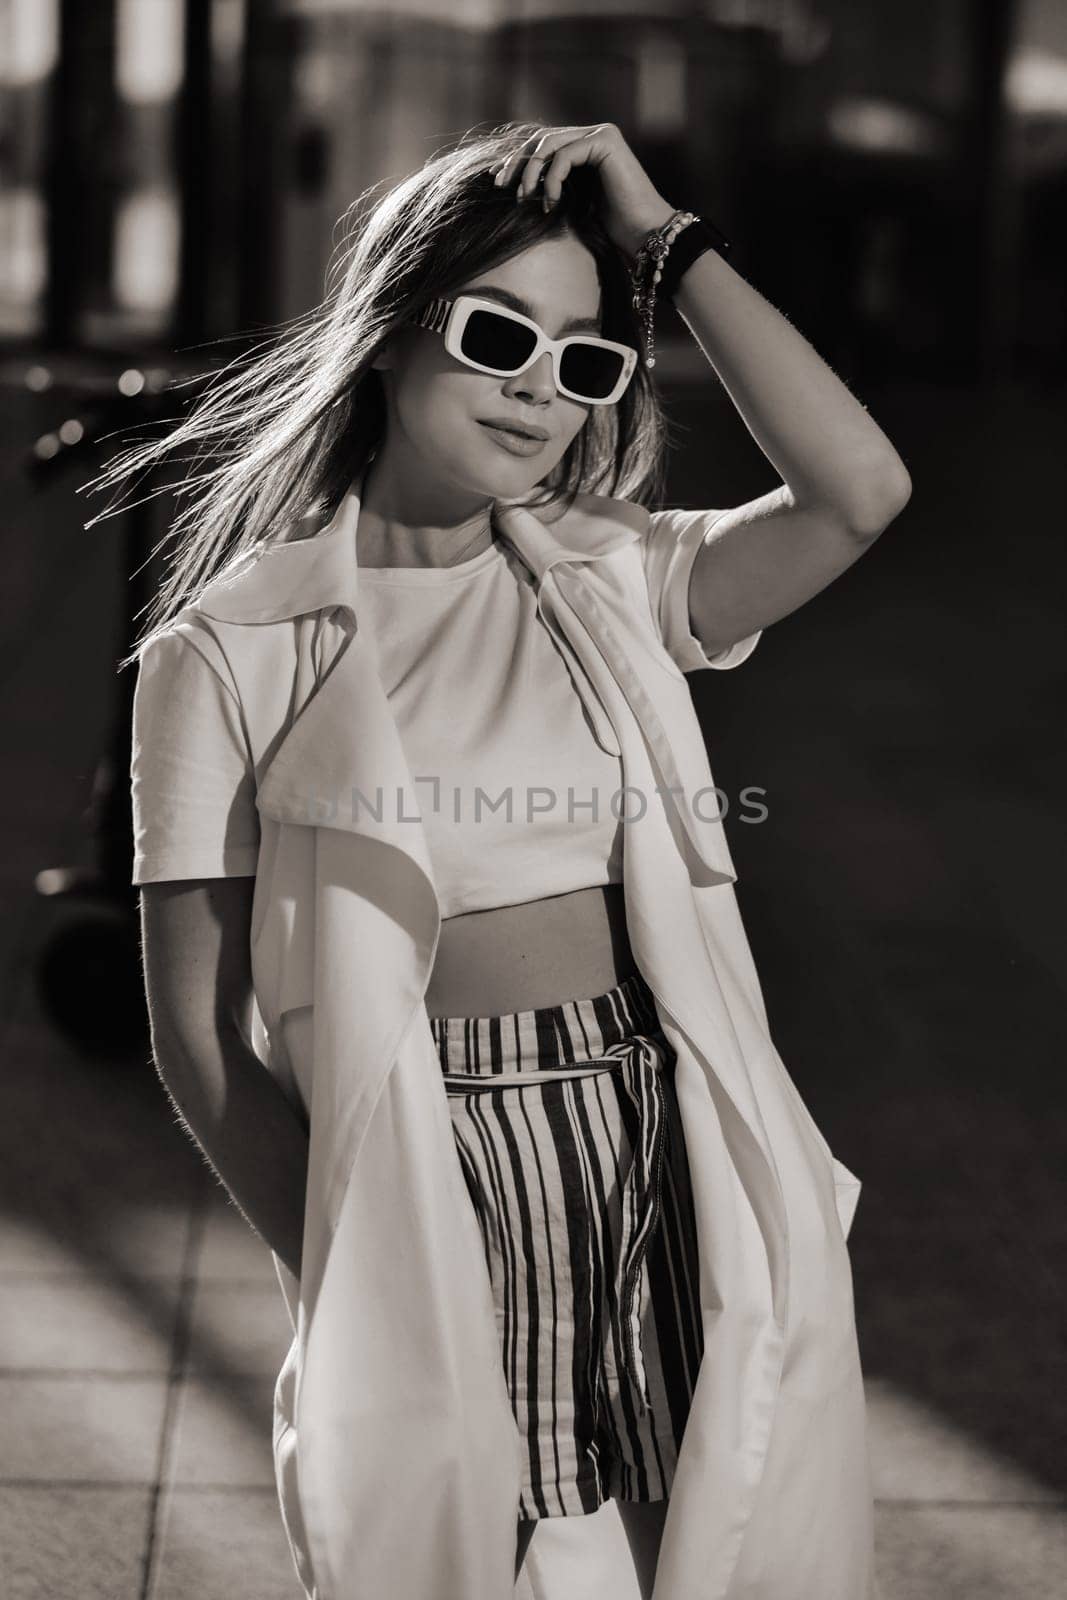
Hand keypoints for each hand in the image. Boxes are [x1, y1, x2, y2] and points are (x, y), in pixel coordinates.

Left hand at [489, 123, 676, 259]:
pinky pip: (565, 155)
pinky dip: (552, 179)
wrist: (643, 235)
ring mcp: (601, 135)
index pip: (542, 145)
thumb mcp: (572, 204)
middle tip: (501, 187)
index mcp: (585, 147)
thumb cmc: (612, 229)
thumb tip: (517, 185)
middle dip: (517, 163)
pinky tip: (552, 203)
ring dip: (531, 171)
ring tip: (525, 198)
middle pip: (541, 140)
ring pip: (549, 144)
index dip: (517, 160)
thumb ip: (552, 187)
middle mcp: (593, 135)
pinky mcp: (606, 142)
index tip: (497, 181)